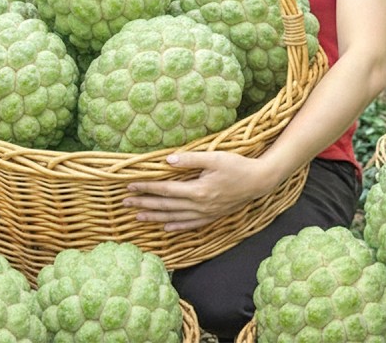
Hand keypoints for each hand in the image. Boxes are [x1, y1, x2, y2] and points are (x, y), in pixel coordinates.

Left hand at [122, 152, 283, 231]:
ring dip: (155, 217)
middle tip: (125, 203)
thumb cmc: (237, 166)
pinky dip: (176, 226)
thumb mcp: (214, 158)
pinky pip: (191, 225)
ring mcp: (206, 213)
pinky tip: (166, 228)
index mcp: (198, 190)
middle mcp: (199, 205)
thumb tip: (167, 161)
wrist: (259, 181)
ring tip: (138, 217)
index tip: (130, 186)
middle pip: (166, 205)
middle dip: (144, 204)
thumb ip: (190, 160)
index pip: (165, 190)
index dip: (146, 188)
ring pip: (175, 217)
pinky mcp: (212, 216)